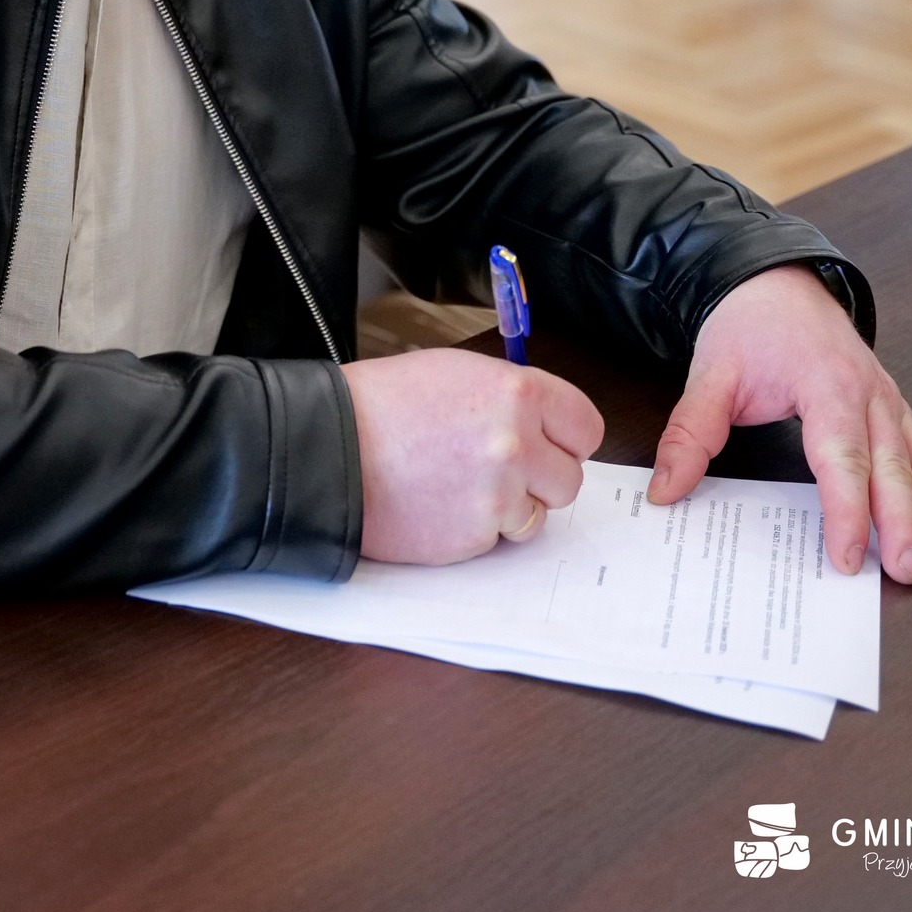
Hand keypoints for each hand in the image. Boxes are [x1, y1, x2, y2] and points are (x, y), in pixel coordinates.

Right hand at [340, 348, 604, 564]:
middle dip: (539, 479)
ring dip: (509, 508)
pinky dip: (474, 528)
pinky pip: (497, 539)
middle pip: (569, 479)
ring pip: (537, 515)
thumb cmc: (379, 404)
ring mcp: (497, 495)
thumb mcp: (452, 373)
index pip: (585, 426)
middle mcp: (515, 445)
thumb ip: (506, 397)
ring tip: (459, 486)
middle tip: (499, 471)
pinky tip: (438, 504)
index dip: (566, 439)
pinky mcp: (473, 536)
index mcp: (515, 393)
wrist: (325, 446)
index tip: (550, 445)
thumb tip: (540, 422)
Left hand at [647, 264, 911, 583]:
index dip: (847, 510)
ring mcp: (891, 401)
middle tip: (906, 571)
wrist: (773, 282)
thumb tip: (665, 490)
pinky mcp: (897, 407)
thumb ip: (690, 434)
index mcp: (825, 386)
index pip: (840, 459)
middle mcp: (870, 395)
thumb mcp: (709, 375)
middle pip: (893, 466)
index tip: (847, 556)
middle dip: (904, 522)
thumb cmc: (746, 328)